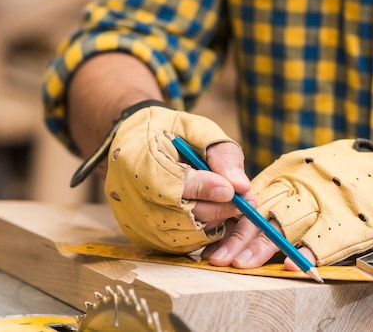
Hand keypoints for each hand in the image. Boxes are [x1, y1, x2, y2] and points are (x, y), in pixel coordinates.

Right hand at [104, 104, 251, 253]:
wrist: (131, 142)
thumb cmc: (170, 130)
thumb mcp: (197, 129)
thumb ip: (220, 154)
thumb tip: (241, 186)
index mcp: (139, 161)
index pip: (174, 185)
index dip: (206, 189)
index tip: (233, 189)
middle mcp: (130, 197)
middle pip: (181, 215)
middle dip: (217, 210)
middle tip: (242, 202)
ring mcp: (135, 221)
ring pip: (182, 235)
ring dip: (212, 223)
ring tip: (229, 207)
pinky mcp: (142, 238)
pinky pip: (178, 244)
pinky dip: (201, 234)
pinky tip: (214, 216)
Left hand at [205, 131, 372, 268]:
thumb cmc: (354, 173)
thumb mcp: (315, 169)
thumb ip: (287, 186)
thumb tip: (253, 209)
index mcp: (295, 170)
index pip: (257, 197)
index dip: (236, 221)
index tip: (218, 241)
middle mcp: (308, 183)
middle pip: (267, 212)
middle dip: (242, 238)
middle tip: (221, 259)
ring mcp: (330, 201)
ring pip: (289, 225)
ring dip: (265, 248)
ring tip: (244, 265)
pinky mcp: (353, 220)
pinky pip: (325, 239)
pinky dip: (306, 253)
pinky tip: (290, 265)